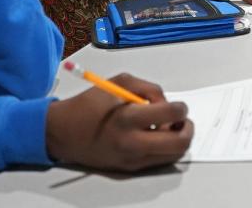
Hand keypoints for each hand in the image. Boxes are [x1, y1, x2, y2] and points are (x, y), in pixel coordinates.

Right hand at [45, 73, 192, 171]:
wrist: (63, 132)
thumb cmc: (89, 104)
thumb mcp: (118, 83)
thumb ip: (147, 89)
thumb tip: (165, 102)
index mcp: (128, 118)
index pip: (170, 114)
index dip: (181, 108)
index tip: (178, 105)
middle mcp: (132, 143)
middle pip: (178, 143)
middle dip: (187, 129)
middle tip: (182, 120)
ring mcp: (132, 159)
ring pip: (172, 155)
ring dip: (177, 140)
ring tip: (168, 127)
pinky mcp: (130, 168)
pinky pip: (159, 161)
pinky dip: (164, 148)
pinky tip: (155, 136)